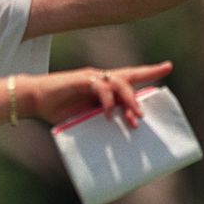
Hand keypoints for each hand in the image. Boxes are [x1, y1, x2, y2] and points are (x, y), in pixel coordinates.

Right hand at [24, 61, 173, 127]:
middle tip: (157, 92)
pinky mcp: (82, 80)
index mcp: (104, 88)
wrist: (35, 101)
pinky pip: (101, 87)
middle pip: (130, 76)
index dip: (150, 70)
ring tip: (135, 117)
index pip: (131, 76)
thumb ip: (102, 121)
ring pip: (120, 82)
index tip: (168, 67)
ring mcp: (92, 78)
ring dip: (130, 100)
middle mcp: (101, 79)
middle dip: (148, 76)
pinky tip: (107, 114)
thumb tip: (120, 136)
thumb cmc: (59, 111)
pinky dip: (107, 101)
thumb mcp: (86, 119)